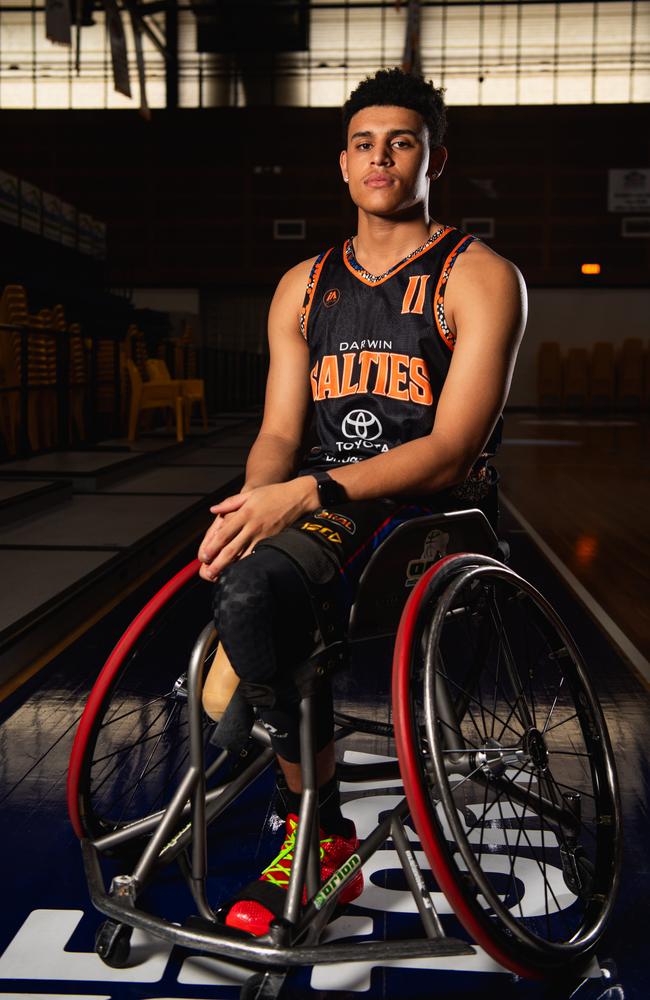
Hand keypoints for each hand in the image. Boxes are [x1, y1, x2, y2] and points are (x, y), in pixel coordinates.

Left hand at [197, 478, 316, 581]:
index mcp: (244, 514)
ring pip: (245, 557)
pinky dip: (249, 565)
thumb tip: (213, 510)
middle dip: (218, 563)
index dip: (212, 547)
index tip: (203, 557)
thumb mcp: (249, 494)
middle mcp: (252, 527)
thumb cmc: (272, 494)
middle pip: (232, 549)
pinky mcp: (273, 542)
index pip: (224, 534)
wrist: (297, 498)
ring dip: (231, 568)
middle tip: (207, 573)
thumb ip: (229, 503)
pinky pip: (258, 556)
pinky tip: (242, 573)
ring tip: (220, 578)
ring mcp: (263, 536)